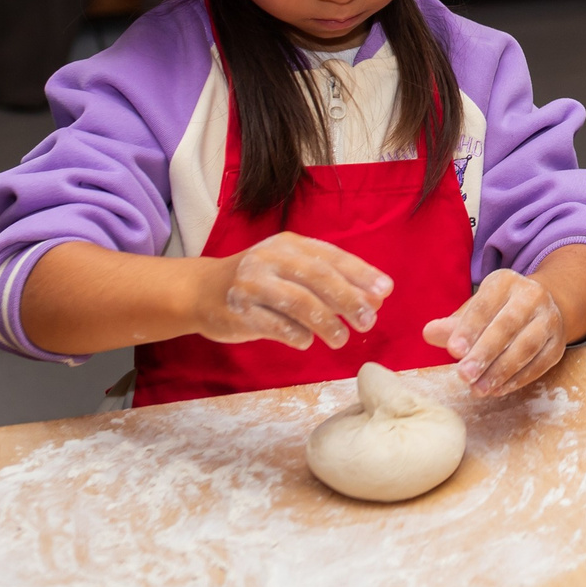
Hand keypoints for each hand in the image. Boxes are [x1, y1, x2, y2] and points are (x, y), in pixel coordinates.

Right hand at [197, 231, 390, 348]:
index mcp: (290, 244)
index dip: (361, 275)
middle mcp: (271, 259)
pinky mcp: (238, 310)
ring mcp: (252, 284)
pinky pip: (274, 325)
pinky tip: (307, 342)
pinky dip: (296, 334)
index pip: (332, 257)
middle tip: (368, 320)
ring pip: (299, 302)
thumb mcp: (292, 269)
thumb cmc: (259, 281)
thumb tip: (377, 296)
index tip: (384, 293)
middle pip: (319, 278)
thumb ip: (331, 279)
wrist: (201, 290)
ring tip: (342, 339)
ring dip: (326, 323)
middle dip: (348, 300)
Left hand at [424, 268, 568, 396]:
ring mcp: (548, 319)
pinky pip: (539, 363)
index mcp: (505, 282)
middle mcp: (531, 296)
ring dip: (501, 370)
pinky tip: (497, 389)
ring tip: (478, 389)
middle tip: (464, 375)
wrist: (543, 307)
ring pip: (526, 346)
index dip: (470, 328)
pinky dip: (518, 379)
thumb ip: (453, 325)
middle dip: (485, 352)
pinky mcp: (557, 344)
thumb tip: (430, 333)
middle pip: (508, 325)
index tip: (453, 350)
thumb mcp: (475, 310)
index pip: (486, 305)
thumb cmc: (498, 311)